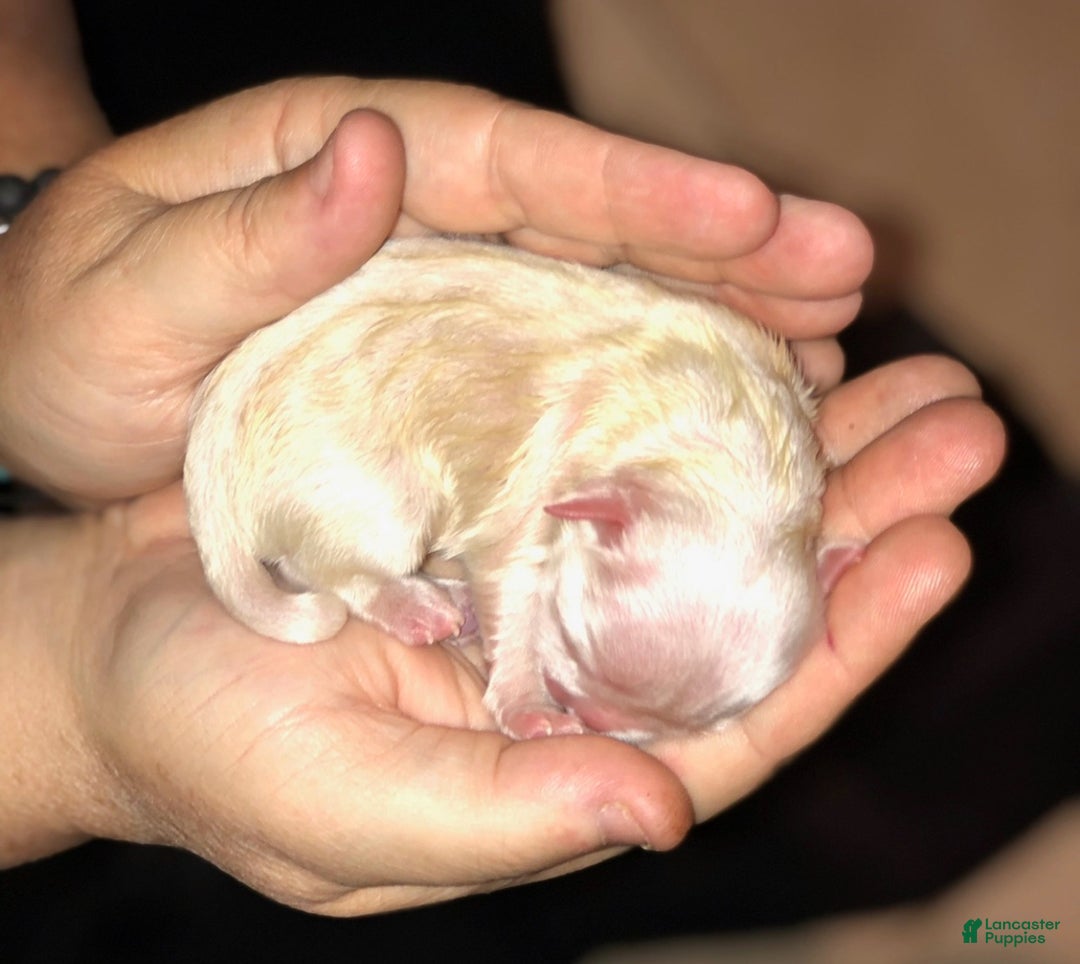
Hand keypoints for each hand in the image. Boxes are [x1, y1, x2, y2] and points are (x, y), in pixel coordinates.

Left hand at [0, 77, 870, 504]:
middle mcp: (416, 218)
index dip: (634, 189)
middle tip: (851, 268)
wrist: (43, 396)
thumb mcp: (125, 299)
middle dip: (724, 239)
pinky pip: (570, 357)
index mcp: (343, 171)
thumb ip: (244, 239)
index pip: (510, 165)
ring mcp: (443, 290)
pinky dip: (654, 369)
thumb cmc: (66, 346)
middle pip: (590, 217)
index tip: (750, 213)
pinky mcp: (449, 365)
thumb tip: (372, 156)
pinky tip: (730, 397)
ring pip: (602, 284)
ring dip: (718, 304)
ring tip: (830, 330)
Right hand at [9, 355, 999, 913]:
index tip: (937, 549)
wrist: (102, 647)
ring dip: (798, 446)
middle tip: (957, 424)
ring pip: (695, 509)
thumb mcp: (348, 809)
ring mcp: (531, 572)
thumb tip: (666, 810)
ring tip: (892, 370)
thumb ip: (507, 821)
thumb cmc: (211, 746)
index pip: (738, 707)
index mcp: (561, 752)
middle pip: (744, 594)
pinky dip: (680, 401)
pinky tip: (748, 349)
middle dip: (859, 514)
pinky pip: (608, 446)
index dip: (847, 636)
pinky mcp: (481, 498)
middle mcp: (569, 663)